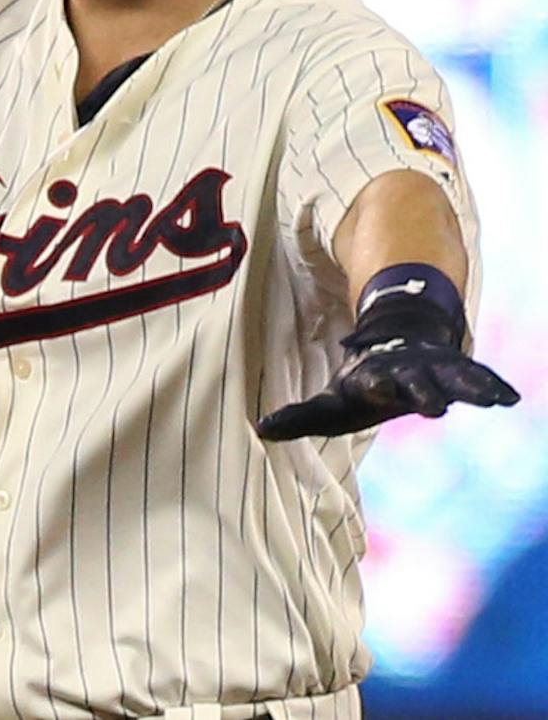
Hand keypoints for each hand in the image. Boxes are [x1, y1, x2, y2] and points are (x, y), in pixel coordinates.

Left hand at [257, 337, 520, 440]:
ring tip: (492, 400)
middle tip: (434, 407)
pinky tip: (510, 398)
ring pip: (453, 376)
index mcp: (374, 378)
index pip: (373, 382)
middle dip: (423, 392)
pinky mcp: (457, 372)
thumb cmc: (362, 384)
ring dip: (469, 387)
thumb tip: (261, 429)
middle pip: (416, 382)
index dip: (373, 384)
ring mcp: (435, 369)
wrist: (395, 343)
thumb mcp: (332, 403)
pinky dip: (493, 385)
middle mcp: (407, 372)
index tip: (374, 386)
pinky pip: (478, 377)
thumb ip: (300, 417)